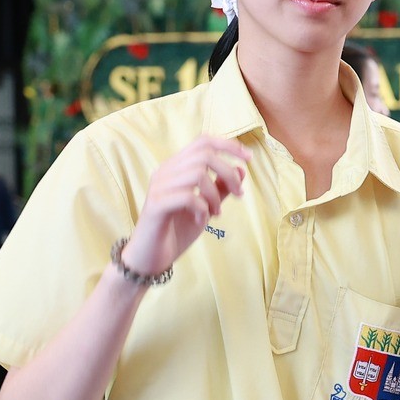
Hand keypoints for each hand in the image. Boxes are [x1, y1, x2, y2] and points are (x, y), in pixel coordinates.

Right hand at [120, 136, 249, 278]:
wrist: (150, 258)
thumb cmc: (176, 230)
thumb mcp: (206, 207)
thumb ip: (221, 188)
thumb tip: (241, 169)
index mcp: (175, 168)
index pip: (203, 142)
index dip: (228, 145)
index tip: (249, 158)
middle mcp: (165, 172)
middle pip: (204, 154)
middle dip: (228, 172)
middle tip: (238, 195)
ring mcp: (158, 187)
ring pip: (197, 174)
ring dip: (215, 195)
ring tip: (216, 213)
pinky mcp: (156, 204)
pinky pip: (188, 196)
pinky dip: (202, 208)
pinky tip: (201, 221)